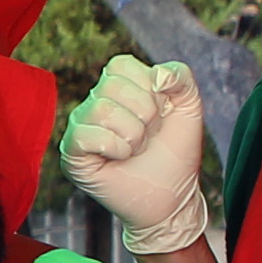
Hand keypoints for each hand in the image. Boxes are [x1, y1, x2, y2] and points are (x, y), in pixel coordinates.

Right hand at [60, 54, 209, 253]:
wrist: (172, 197)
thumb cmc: (175, 153)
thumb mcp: (189, 107)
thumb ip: (181, 77)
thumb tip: (157, 75)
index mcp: (118, 87)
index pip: (120, 65)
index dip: (147, 89)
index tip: (159, 112)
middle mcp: (95, 103)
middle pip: (110, 86)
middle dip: (143, 114)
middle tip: (148, 136)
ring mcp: (81, 128)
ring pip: (100, 110)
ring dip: (132, 135)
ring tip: (136, 149)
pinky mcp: (72, 154)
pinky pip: (85, 135)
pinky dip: (115, 148)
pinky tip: (121, 159)